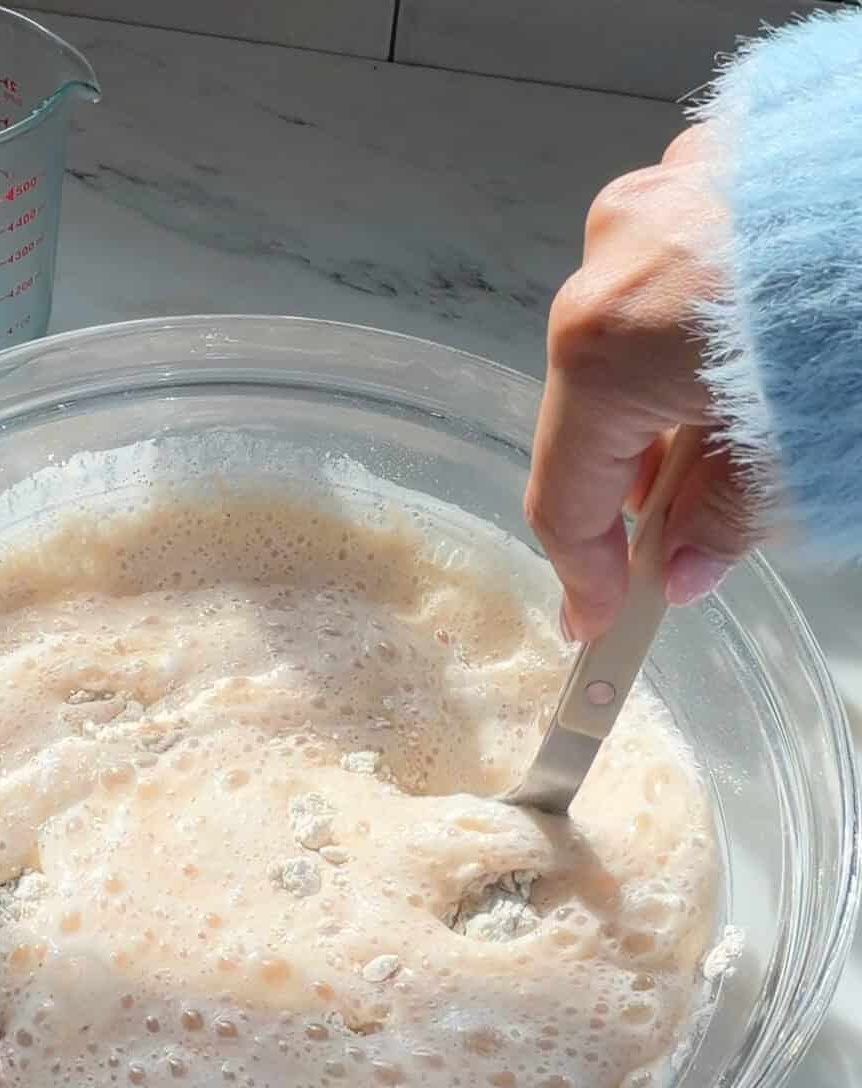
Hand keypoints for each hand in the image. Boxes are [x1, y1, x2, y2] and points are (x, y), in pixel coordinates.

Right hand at [526, 124, 758, 640]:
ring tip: (744, 419)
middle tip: (693, 523)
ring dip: (674, 393)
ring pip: (637, 332)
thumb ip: (727, 521)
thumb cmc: (859, 322)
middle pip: (597, 408)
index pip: (566, 495)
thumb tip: (685, 571)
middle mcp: (608, 264)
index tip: (597, 619)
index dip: (582, 572)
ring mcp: (658, 197)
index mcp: (605, 348)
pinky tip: (765, 332)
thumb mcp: (799, 456)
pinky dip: (705, 318)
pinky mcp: (712, 157)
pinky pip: (682, 264)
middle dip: (644, 475)